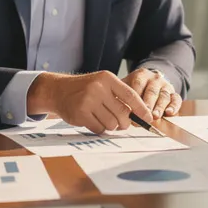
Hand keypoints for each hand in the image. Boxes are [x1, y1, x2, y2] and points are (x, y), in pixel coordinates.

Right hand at [28, 71, 151, 133]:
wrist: (58, 90)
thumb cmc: (85, 89)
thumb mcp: (102, 84)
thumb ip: (119, 96)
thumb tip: (140, 114)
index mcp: (107, 79)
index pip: (130, 95)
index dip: (141, 109)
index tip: (148, 118)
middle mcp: (98, 88)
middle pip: (123, 113)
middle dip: (125, 122)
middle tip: (122, 123)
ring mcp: (88, 101)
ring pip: (112, 124)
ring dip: (110, 126)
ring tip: (103, 118)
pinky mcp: (80, 114)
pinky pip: (99, 128)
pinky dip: (99, 128)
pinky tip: (93, 120)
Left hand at [123, 68, 180, 119]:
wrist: (150, 81)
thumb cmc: (134, 89)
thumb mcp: (126, 87)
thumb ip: (121, 97)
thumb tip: (116, 112)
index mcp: (141, 75)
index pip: (137, 85)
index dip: (134, 98)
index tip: (130, 110)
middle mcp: (154, 79)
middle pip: (151, 91)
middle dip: (148, 104)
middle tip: (144, 115)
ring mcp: (165, 86)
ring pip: (164, 96)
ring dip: (159, 107)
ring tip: (155, 116)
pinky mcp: (174, 93)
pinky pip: (176, 99)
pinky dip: (174, 106)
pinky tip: (169, 113)